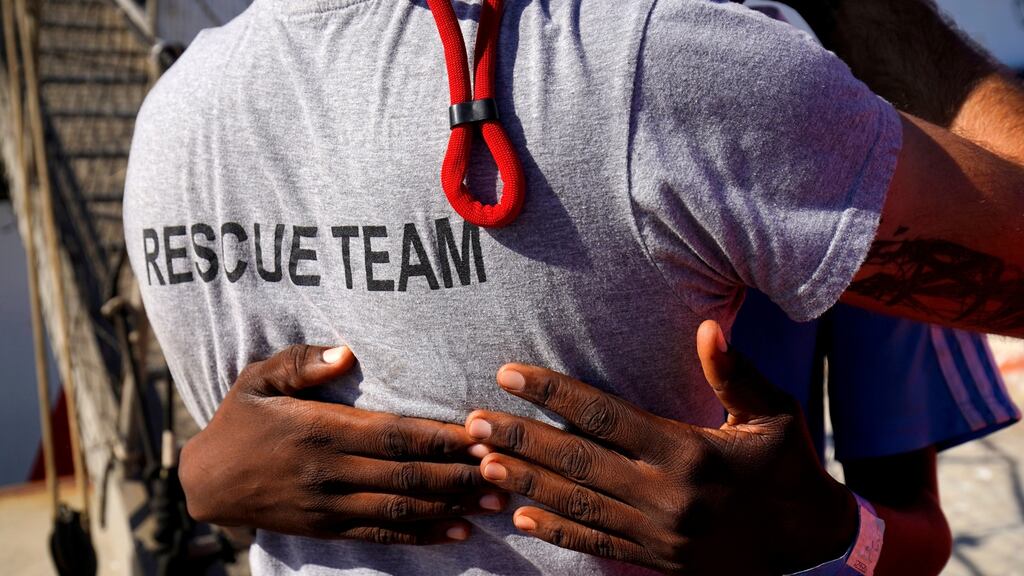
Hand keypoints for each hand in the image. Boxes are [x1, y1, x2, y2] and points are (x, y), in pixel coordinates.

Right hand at [179, 344, 506, 544]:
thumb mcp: (258, 379)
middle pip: (408, 475)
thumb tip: (345, 350)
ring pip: (402, 509)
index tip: (479, 434)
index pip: (393, 435)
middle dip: (460, 473)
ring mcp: (330, 506)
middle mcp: (330, 471)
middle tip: (506, 469)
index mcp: (320, 429)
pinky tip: (458, 532)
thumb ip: (301, 362)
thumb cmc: (240, 420)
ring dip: (452, 505)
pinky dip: (423, 536)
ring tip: (495, 501)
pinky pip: (382, 536)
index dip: (440, 437)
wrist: (206, 483)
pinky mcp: (328, 530)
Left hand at [464, 321, 856, 573]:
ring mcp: (660, 534)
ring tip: (484, 463)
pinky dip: (557, 532)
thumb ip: (734, 375)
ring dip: (526, 484)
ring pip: (579, 505)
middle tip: (474, 422)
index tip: (510, 374)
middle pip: (578, 462)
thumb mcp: (775, 415)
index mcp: (689, 451)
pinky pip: (598, 546)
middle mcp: (668, 495)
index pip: (606, 417)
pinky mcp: (658, 561)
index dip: (554, 394)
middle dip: (522, 440)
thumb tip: (709, 327)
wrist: (812, 548)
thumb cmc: (789, 469)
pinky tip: (521, 518)